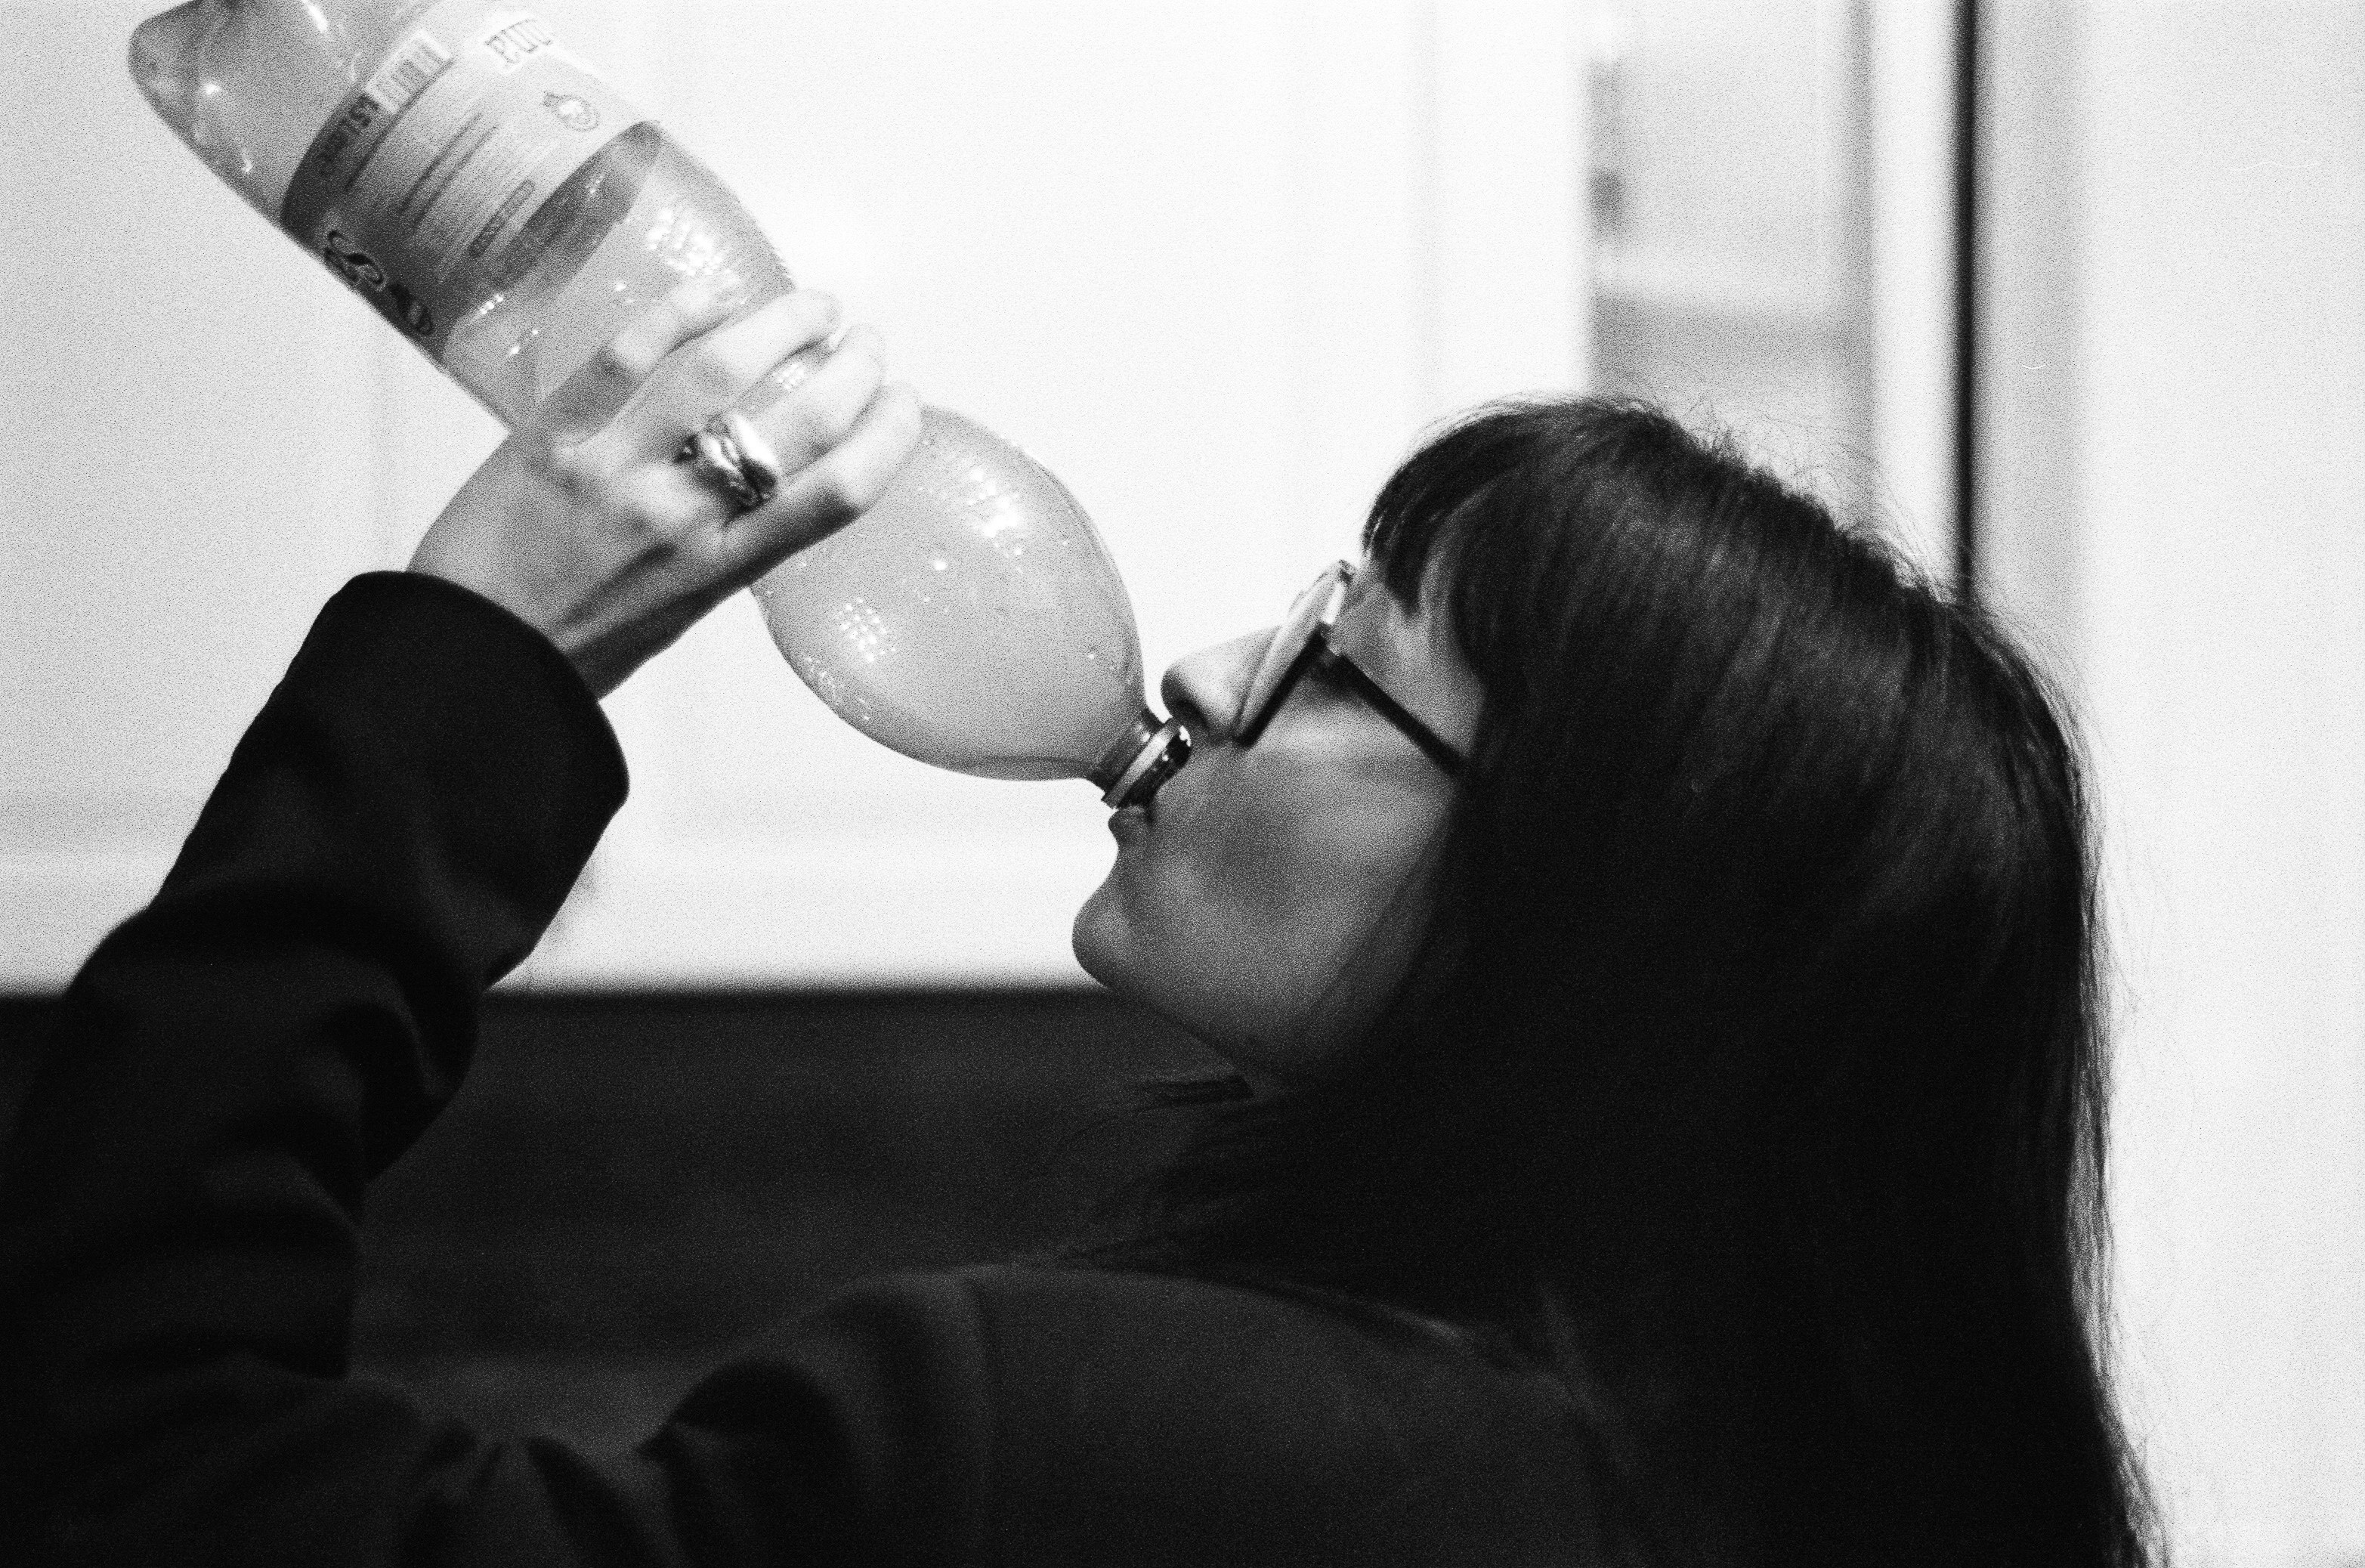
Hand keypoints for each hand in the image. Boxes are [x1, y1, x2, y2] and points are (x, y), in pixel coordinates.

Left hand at [409, 282, 923, 696]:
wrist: (465, 661)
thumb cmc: (570, 646)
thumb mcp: (677, 613)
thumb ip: (725, 550)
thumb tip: (766, 488)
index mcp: (719, 572)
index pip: (835, 496)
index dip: (886, 437)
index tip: (902, 404)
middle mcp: (678, 518)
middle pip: (798, 425)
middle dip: (851, 370)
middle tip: (866, 344)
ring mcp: (614, 471)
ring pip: (720, 373)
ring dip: (783, 324)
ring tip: (813, 307)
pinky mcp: (551, 437)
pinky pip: (623, 359)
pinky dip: (678, 314)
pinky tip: (714, 296)